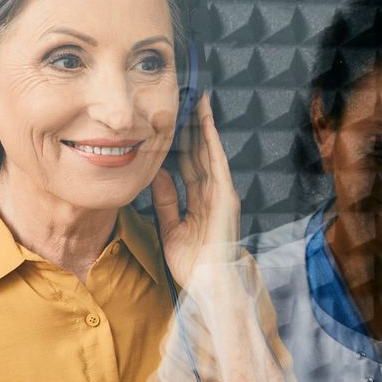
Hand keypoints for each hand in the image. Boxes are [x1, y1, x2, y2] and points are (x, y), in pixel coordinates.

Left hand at [151, 93, 240, 287]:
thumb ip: (166, 199)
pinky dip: (211, 139)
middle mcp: (213, 193)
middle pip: (200, 152)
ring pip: (209, 150)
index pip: (189, 165)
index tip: (171, 122)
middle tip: (183, 98)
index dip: (181, 143)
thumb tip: (156, 172)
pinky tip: (205, 120)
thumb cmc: (193, 263)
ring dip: (203, 125)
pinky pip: (216, 160)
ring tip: (196, 99)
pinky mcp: (225, 194)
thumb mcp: (170, 226)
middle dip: (192, 127)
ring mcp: (221, 192)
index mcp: (200, 201)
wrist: (209, 283)